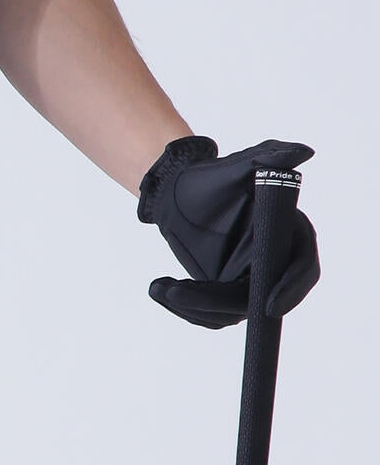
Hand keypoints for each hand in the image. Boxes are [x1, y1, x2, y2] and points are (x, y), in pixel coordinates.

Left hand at [137, 136, 320, 328]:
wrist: (174, 191)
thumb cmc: (209, 177)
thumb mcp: (238, 167)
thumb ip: (270, 158)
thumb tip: (302, 151)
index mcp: (289, 235)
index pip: (302, 269)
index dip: (290, 289)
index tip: (269, 304)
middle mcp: (274, 263)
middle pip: (262, 299)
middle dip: (223, 303)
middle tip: (185, 292)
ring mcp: (251, 281)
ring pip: (234, 312)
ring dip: (197, 307)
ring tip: (163, 289)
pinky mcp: (227, 292)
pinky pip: (213, 313)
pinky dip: (188, 308)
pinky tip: (161, 290)